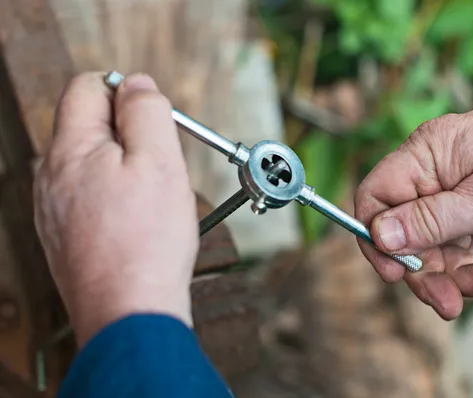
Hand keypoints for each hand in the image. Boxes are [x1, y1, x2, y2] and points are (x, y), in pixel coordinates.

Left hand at [34, 72, 197, 345]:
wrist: (128, 312)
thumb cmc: (147, 241)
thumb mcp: (160, 162)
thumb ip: (146, 112)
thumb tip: (137, 83)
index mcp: (69, 150)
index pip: (87, 87)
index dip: (126, 93)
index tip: (153, 122)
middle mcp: (49, 176)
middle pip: (90, 127)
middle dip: (130, 136)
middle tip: (159, 168)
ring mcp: (52, 209)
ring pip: (92, 164)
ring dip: (125, 169)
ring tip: (150, 201)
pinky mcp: (63, 236)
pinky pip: (90, 197)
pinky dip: (115, 199)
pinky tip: (135, 224)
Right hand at [355, 85, 472, 319]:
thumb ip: (430, 220)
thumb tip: (378, 235)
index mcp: (423, 157)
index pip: (375, 197)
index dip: (375, 237)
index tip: (396, 272)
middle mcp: (432, 175)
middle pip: (405, 232)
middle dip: (427, 271)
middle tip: (448, 303)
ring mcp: (454, 194)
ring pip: (436, 247)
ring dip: (459, 278)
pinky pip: (463, 249)